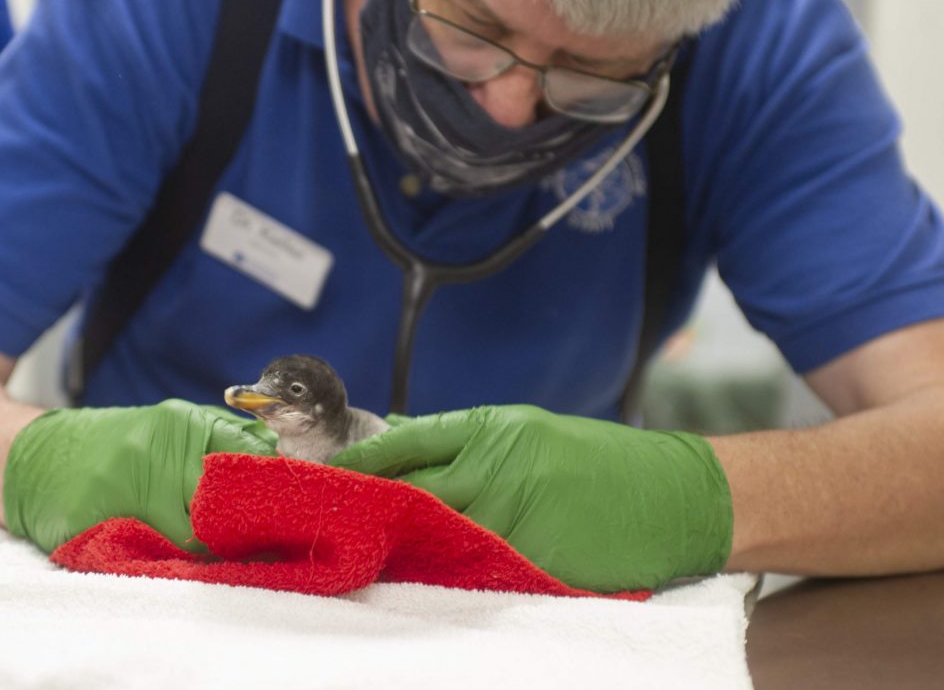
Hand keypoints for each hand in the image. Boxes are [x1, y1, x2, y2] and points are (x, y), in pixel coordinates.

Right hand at [3, 400, 276, 552]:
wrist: (35, 457)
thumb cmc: (114, 446)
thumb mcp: (169, 428)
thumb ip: (220, 440)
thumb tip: (279, 460)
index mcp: (183, 423)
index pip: (248, 454)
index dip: (273, 487)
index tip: (294, 507)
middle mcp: (158, 447)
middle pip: (227, 498)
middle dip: (249, 524)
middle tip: (265, 541)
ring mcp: (129, 481)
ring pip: (197, 533)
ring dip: (215, 549)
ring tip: (224, 553)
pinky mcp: (104, 515)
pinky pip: (158, 549)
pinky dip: (177, 559)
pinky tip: (184, 558)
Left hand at [330, 405, 732, 590]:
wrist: (677, 495)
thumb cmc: (602, 462)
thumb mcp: (530, 432)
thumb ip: (466, 442)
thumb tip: (403, 440)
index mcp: (496, 430)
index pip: (408, 439)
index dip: (363, 457)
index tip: (329, 469)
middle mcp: (500, 468)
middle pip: (412, 489)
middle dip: (372, 502)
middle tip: (335, 516)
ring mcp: (517, 517)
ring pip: (437, 535)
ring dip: (405, 544)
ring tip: (371, 551)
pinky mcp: (536, 562)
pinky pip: (477, 571)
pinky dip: (450, 572)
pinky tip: (427, 576)